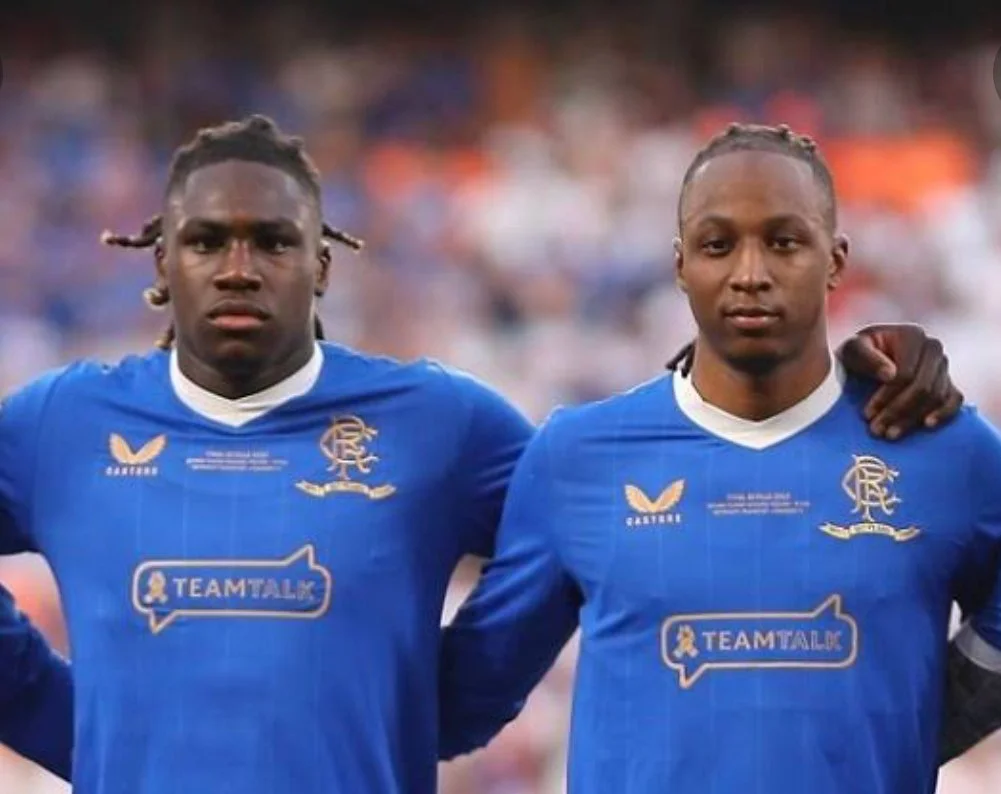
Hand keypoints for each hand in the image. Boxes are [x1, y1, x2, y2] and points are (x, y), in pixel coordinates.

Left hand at [837, 323, 962, 439]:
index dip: (886, 397)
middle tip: (877, 430)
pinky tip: (927, 425)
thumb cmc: (857, 353)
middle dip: (898, 411)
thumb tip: (890, 375)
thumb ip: (867, 357)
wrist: (865, 359)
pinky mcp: (948, 383)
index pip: (905, 374)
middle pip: (923, 387)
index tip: (867, 414)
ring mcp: (943, 366)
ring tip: (890, 434)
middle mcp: (933, 348)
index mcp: (912, 336)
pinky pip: (954, 400)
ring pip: (936, 397)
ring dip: (913, 418)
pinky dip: (944, 414)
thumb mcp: (852, 350)